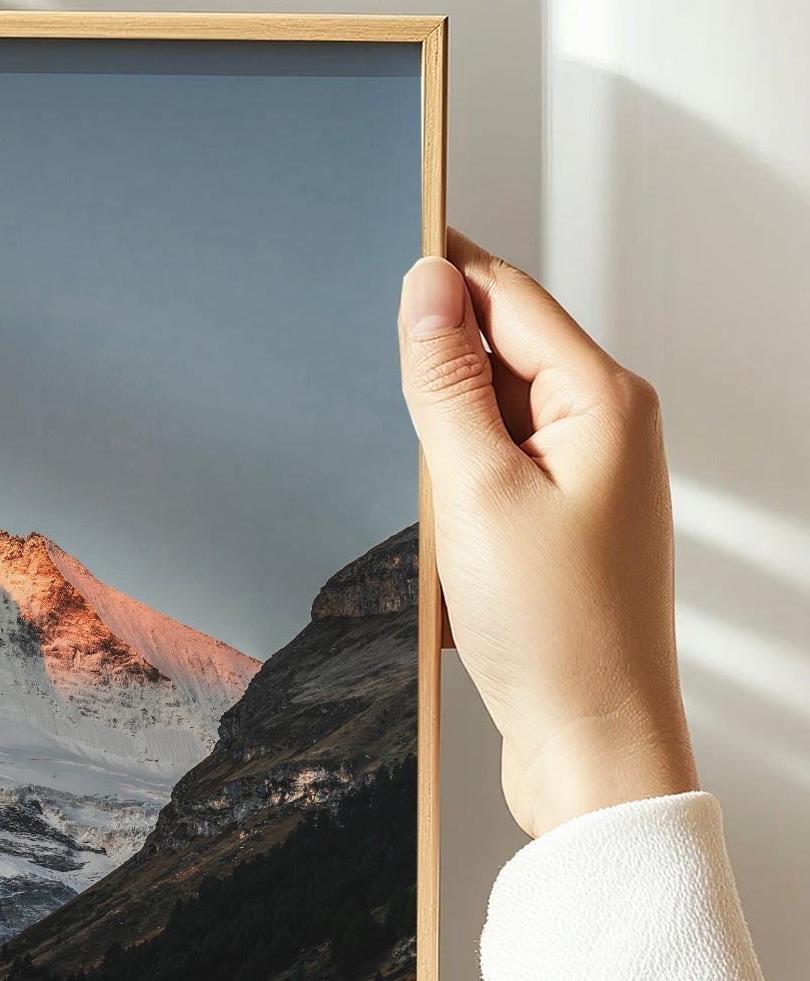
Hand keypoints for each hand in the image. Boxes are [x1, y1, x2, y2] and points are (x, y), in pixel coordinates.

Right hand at [399, 232, 696, 838]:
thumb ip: (446, 381)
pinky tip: (436, 533)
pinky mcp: (563, 525)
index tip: (378, 234)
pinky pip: (493, 471)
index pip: (507, 296)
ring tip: (423, 497)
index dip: (441, 267)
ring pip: (490, 416)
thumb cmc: (553, 632)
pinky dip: (453, 487)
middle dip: (433, 364)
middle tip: (373, 384)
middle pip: (499, 350)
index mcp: (605, 402)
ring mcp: (588, 479)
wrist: (593, 747)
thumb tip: (426, 286)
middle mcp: (609, 429)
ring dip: (440, 439)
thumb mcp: (475, 490)